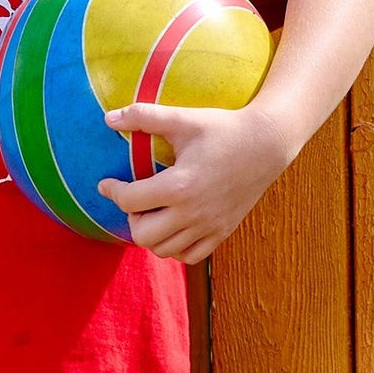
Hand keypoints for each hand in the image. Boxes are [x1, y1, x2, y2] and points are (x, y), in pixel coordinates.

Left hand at [96, 94, 286, 263]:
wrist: (267, 143)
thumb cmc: (223, 128)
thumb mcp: (183, 118)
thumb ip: (143, 116)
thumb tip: (108, 118)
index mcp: (180, 185)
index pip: (130, 201)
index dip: (112, 191)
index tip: (106, 183)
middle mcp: (194, 213)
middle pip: (142, 235)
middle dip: (131, 217)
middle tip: (134, 199)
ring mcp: (210, 226)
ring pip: (164, 250)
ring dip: (150, 234)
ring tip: (152, 211)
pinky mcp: (223, 232)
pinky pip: (190, 256)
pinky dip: (174, 247)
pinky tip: (173, 225)